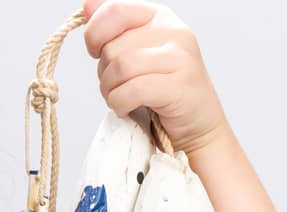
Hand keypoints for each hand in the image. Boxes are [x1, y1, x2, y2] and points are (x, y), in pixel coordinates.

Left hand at [81, 1, 231, 158]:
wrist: (199, 124)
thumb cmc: (164, 91)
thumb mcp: (137, 53)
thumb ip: (114, 28)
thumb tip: (87, 6)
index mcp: (160, 17)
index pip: (115, 10)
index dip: (94, 33)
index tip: (95, 52)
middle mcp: (173, 31)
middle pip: (113, 47)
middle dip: (104, 74)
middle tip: (118, 88)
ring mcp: (180, 57)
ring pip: (120, 68)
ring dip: (110, 91)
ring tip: (122, 99)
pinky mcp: (180, 86)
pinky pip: (133, 90)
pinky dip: (121, 104)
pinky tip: (128, 108)